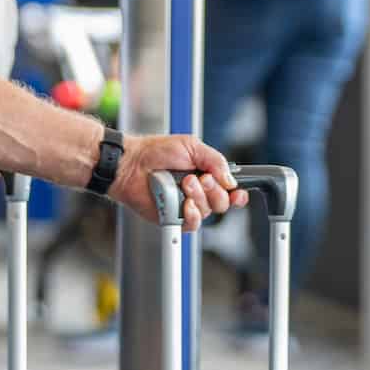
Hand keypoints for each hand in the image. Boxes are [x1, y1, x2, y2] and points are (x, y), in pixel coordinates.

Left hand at [107, 133, 246, 230]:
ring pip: (208, 212)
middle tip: (200, 178)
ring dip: (198, 196)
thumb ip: (215, 160)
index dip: (237, 194)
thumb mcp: (191, 146)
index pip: (229, 190)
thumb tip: (231, 181)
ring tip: (184, 183)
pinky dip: (191, 214)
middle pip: (222, 203)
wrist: (132, 163)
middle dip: (214, 190)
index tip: (236, 192)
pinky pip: (192, 224)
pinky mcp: (173, 218)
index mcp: (205, 175)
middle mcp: (198, 193)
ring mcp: (186, 206)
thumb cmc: (156, 151)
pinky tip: (185, 204)